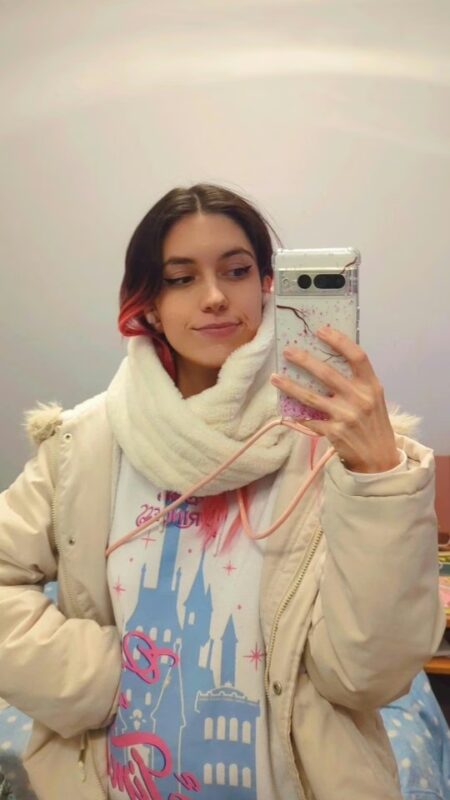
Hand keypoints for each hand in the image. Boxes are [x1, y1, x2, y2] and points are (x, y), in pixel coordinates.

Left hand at [270, 325, 399, 473]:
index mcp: (371, 386)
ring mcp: (345, 416)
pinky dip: (296, 413)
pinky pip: (309, 419)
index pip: (357, 356)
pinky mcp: (333, 432)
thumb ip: (356, 381)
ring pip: (311, 397)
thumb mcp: (373, 398)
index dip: (339, 341)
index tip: (321, 330)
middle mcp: (359, 399)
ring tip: (275, 377)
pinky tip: (284, 406)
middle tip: (288, 350)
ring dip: (290, 386)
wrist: (379, 458)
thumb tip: (326, 358)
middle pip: (327, 374)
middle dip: (305, 360)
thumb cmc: (373, 423)